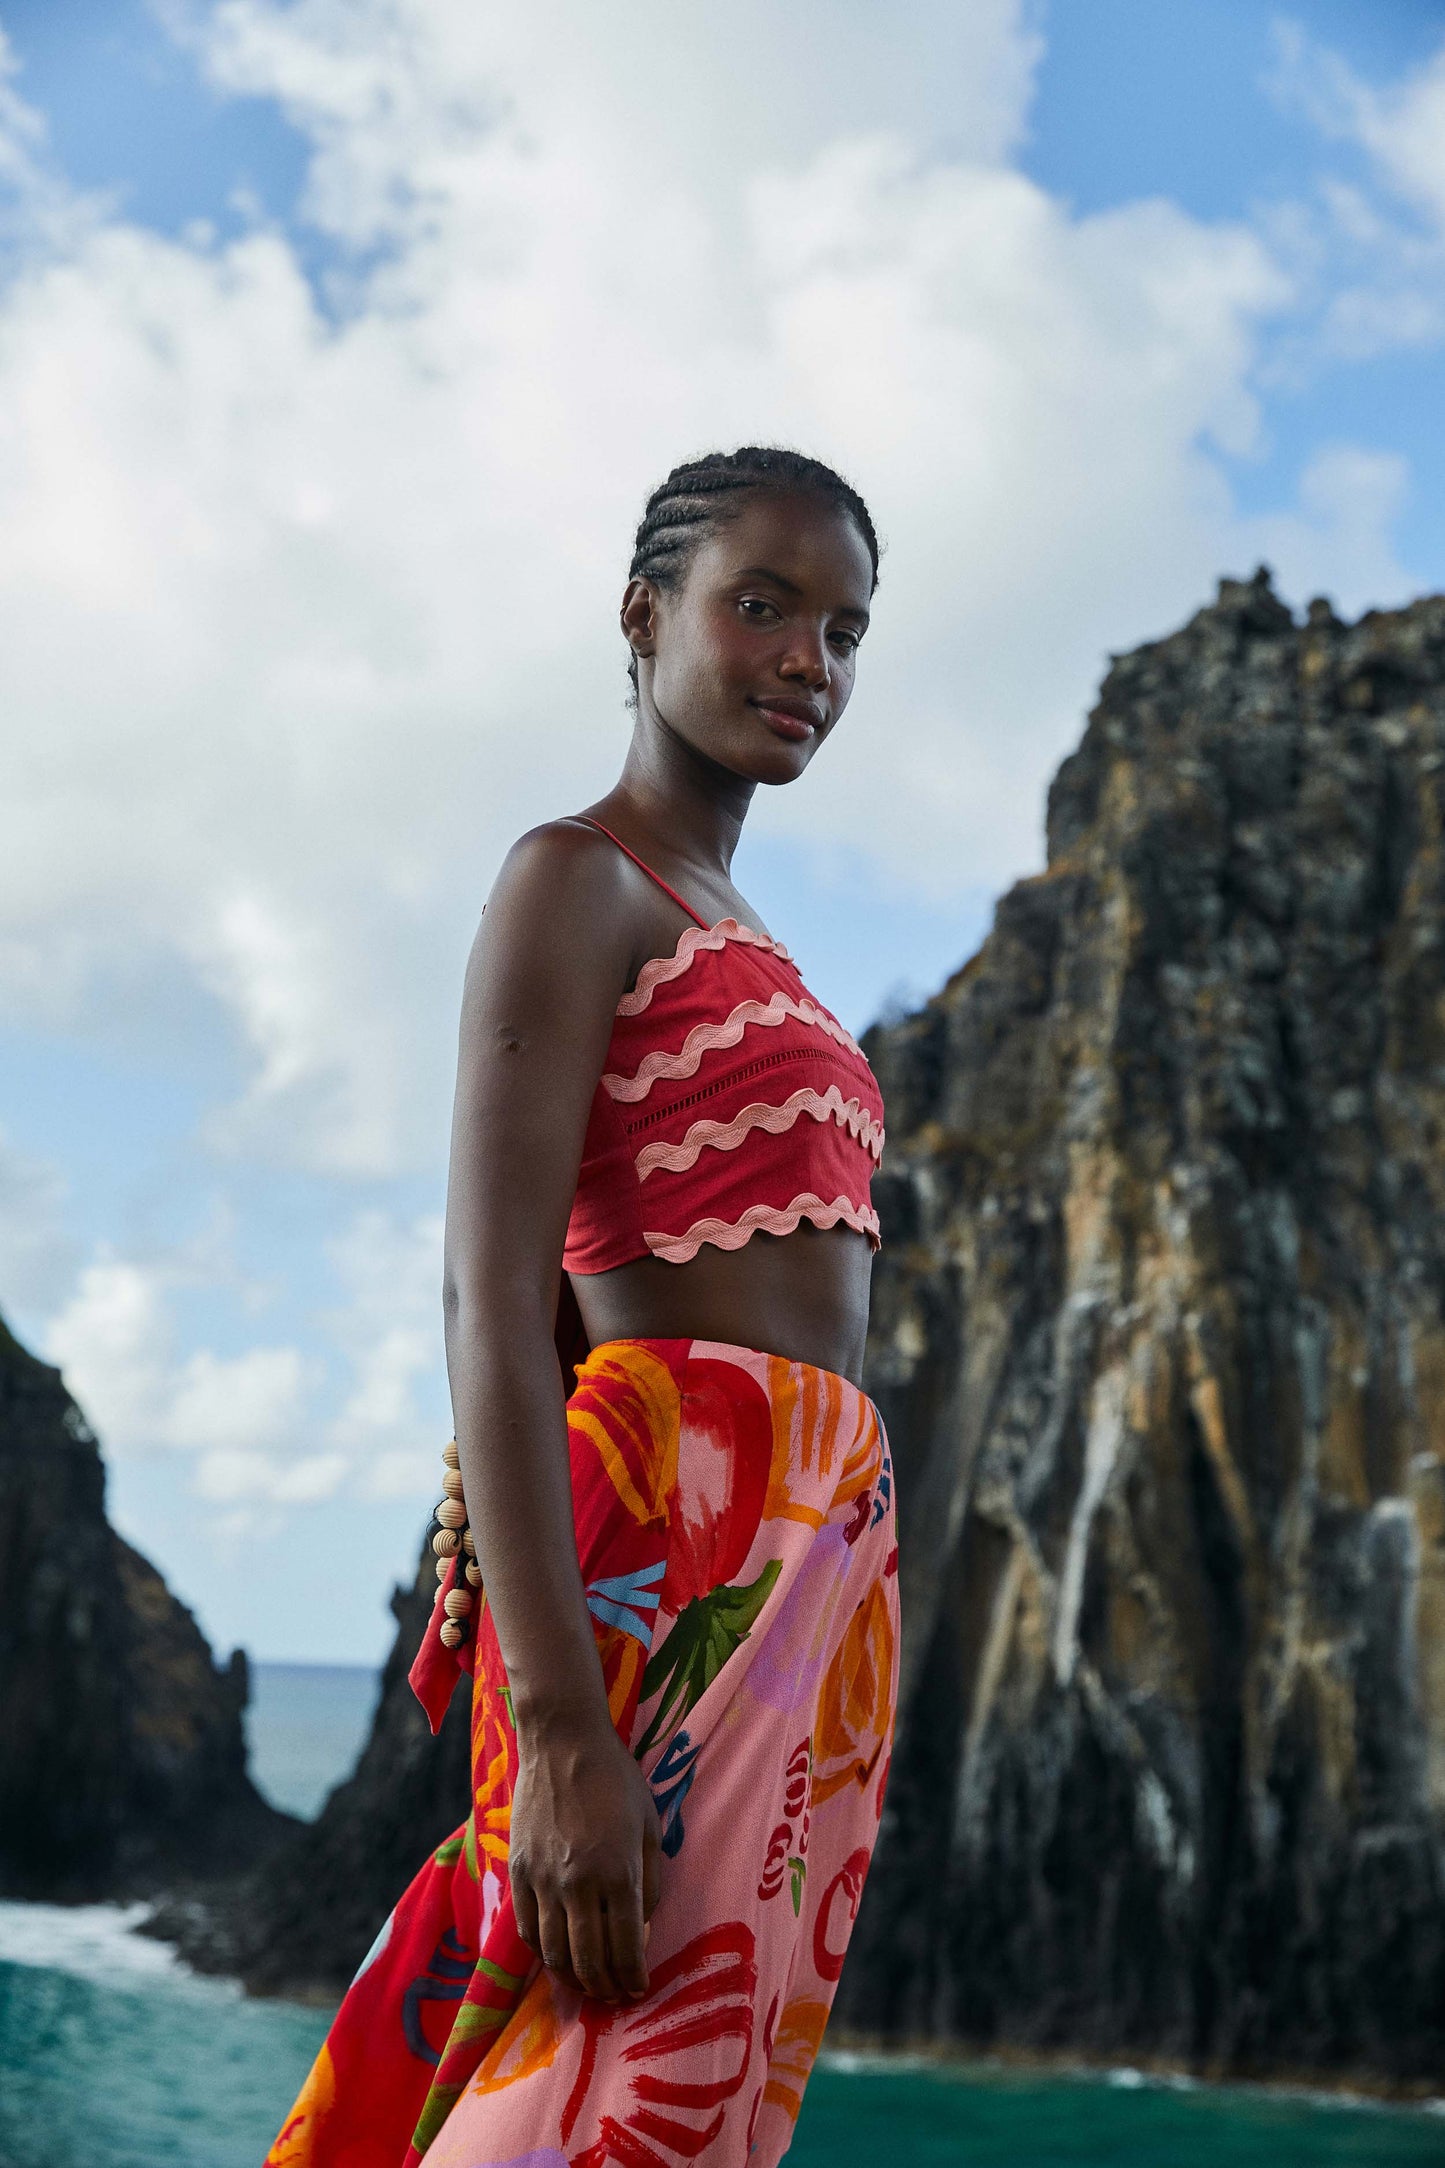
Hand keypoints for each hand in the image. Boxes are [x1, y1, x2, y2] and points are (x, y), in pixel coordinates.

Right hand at [508, 1702, 662, 2002]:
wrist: (562, 1743)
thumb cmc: (616, 1779)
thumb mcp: (650, 1825)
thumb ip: (651, 1880)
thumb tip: (644, 1927)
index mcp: (619, 1873)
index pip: (627, 1948)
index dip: (634, 1978)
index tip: (639, 1990)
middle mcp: (579, 1884)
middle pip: (589, 1961)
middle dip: (605, 1988)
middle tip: (614, 1996)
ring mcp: (544, 1880)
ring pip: (554, 1953)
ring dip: (573, 1978)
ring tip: (587, 1985)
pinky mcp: (519, 1872)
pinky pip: (527, 1929)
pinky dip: (542, 1953)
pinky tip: (556, 1957)